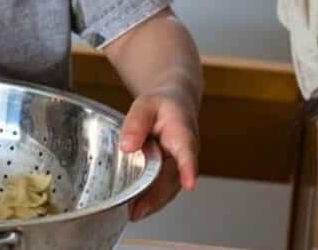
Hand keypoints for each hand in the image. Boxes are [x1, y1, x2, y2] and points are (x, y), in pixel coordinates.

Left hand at [119, 89, 198, 221]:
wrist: (174, 104)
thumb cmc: (161, 104)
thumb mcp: (145, 104)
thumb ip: (136, 123)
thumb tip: (127, 145)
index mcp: (182, 132)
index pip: (187, 151)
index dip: (188, 168)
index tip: (190, 183)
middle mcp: (186, 153)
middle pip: (175, 178)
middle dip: (157, 197)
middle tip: (137, 210)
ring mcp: (180, 165)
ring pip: (169, 188)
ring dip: (153, 203)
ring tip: (133, 214)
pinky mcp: (172, 172)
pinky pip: (164, 188)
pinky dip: (152, 199)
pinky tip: (137, 207)